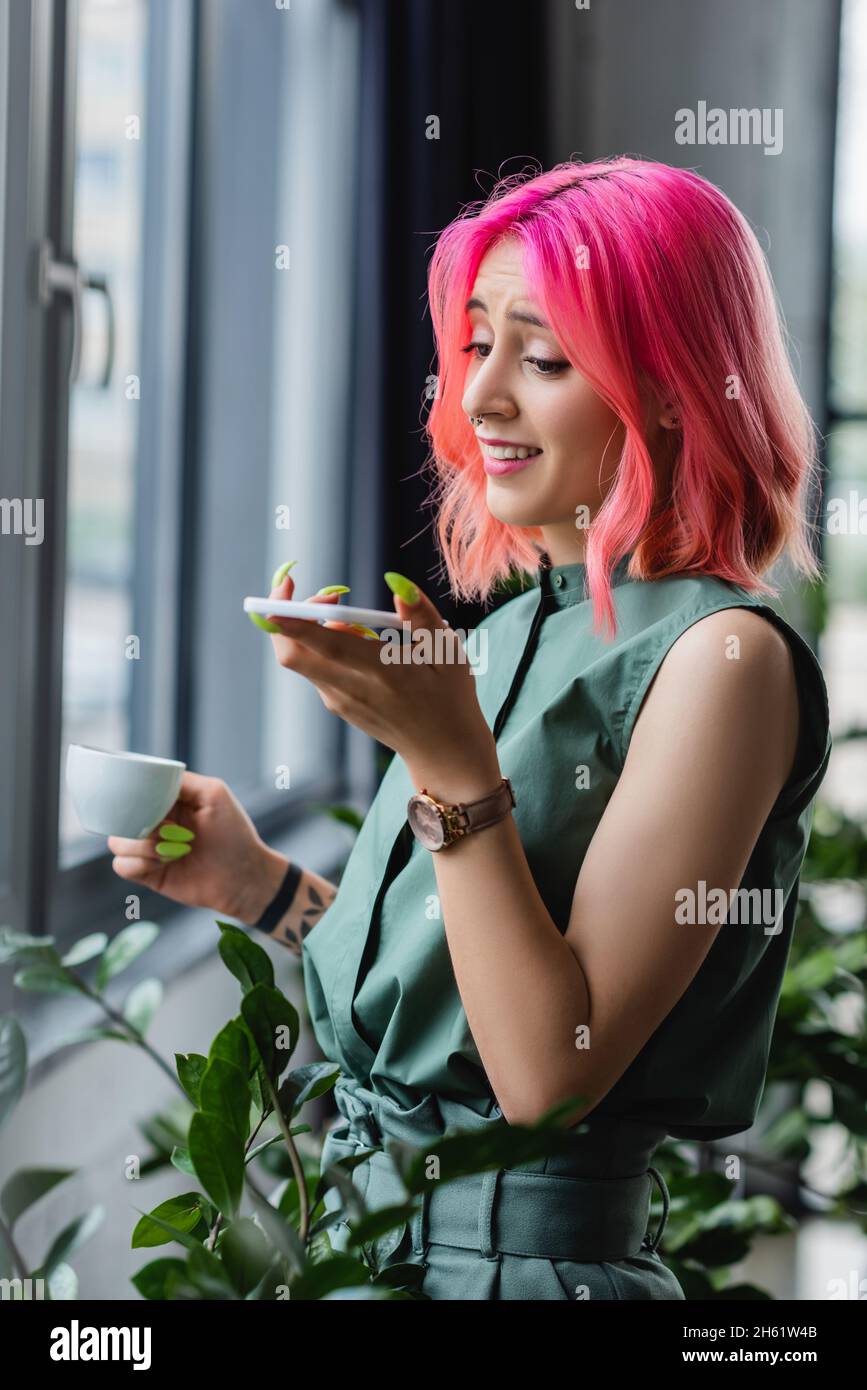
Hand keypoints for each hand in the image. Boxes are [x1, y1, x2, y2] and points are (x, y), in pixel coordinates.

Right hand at [107, 771, 287, 922]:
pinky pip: (121, 865)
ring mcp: (148, 849)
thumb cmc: (235, 834)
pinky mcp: (147, 873)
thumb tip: (151, 776)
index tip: (149, 804)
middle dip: (139, 822)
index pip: (134, 791)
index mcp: (167, 802)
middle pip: (120, 816)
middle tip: (170, 830)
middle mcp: (154, 823)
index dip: (135, 796)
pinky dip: (140, 863)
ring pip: (117, 841)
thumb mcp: (214, 794)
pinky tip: (164, 863)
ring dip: (142, 845)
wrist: (243, 877)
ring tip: (173, 849)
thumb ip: (182, 780)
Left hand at [262, 570, 499, 785]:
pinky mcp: (336, 704)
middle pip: (291, 654)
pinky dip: (320, 645)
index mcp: (383, 672)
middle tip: (322, 594)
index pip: (325, 644)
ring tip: (348, 613)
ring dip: (308, 628)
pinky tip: (354, 637)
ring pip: (300, 659)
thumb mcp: (448, 652)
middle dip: (285, 617)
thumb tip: (397, 583)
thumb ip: (422, 615)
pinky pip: (315, 668)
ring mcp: (339, 700)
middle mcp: (352, 689)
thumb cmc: (450, 696)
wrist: (442, 751)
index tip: (282, 590)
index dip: (293, 619)